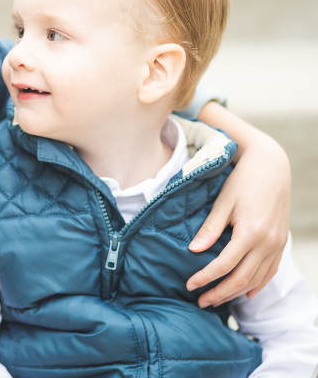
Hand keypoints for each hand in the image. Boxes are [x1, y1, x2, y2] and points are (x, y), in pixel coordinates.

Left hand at [186, 102, 289, 307]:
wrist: (271, 166)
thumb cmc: (242, 181)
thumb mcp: (223, 202)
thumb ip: (210, 228)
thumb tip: (193, 251)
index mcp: (250, 233)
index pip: (224, 266)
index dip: (205, 278)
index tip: (189, 285)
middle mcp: (267, 243)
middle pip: (241, 279)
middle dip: (219, 293)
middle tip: (200, 301)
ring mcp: (277, 244)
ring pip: (257, 279)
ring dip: (236, 293)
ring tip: (217, 299)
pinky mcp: (281, 242)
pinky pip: (271, 271)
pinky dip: (258, 285)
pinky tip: (246, 293)